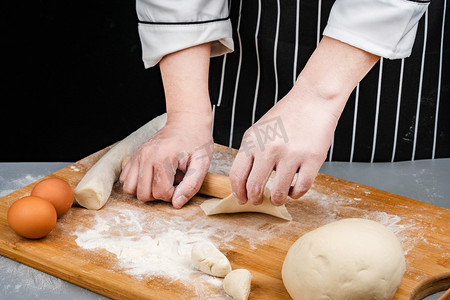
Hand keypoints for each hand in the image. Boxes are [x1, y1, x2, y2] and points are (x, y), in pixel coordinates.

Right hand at [120, 43, 213, 207]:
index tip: (182, 183)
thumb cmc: (197, 141)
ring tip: (161, 180)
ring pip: (130, 189)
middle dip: (159, 194)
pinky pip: (125, 178)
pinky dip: (137, 182)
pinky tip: (152, 175)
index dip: (174, 195)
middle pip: (143, 194)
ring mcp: (138, 155)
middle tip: (172, 182)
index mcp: (163, 159)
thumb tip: (176, 203)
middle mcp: (146, 157)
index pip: (161, 193)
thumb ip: (191, 185)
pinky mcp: (134, 155)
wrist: (187, 121)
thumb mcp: (202, 164)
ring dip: (145, 190)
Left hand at [229, 36, 378, 205]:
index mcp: (252, 141)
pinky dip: (296, 194)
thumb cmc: (286, 116)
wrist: (313, 99)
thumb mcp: (259, 130)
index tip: (241, 199)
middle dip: (254, 199)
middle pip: (254, 187)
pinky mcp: (312, 159)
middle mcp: (269, 148)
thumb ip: (251, 152)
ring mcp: (291, 154)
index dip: (238, 192)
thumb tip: (245, 182)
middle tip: (258, 201)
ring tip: (279, 197)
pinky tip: (294, 190)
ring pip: (279, 192)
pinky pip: (301, 188)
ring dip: (277, 200)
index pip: (237, 175)